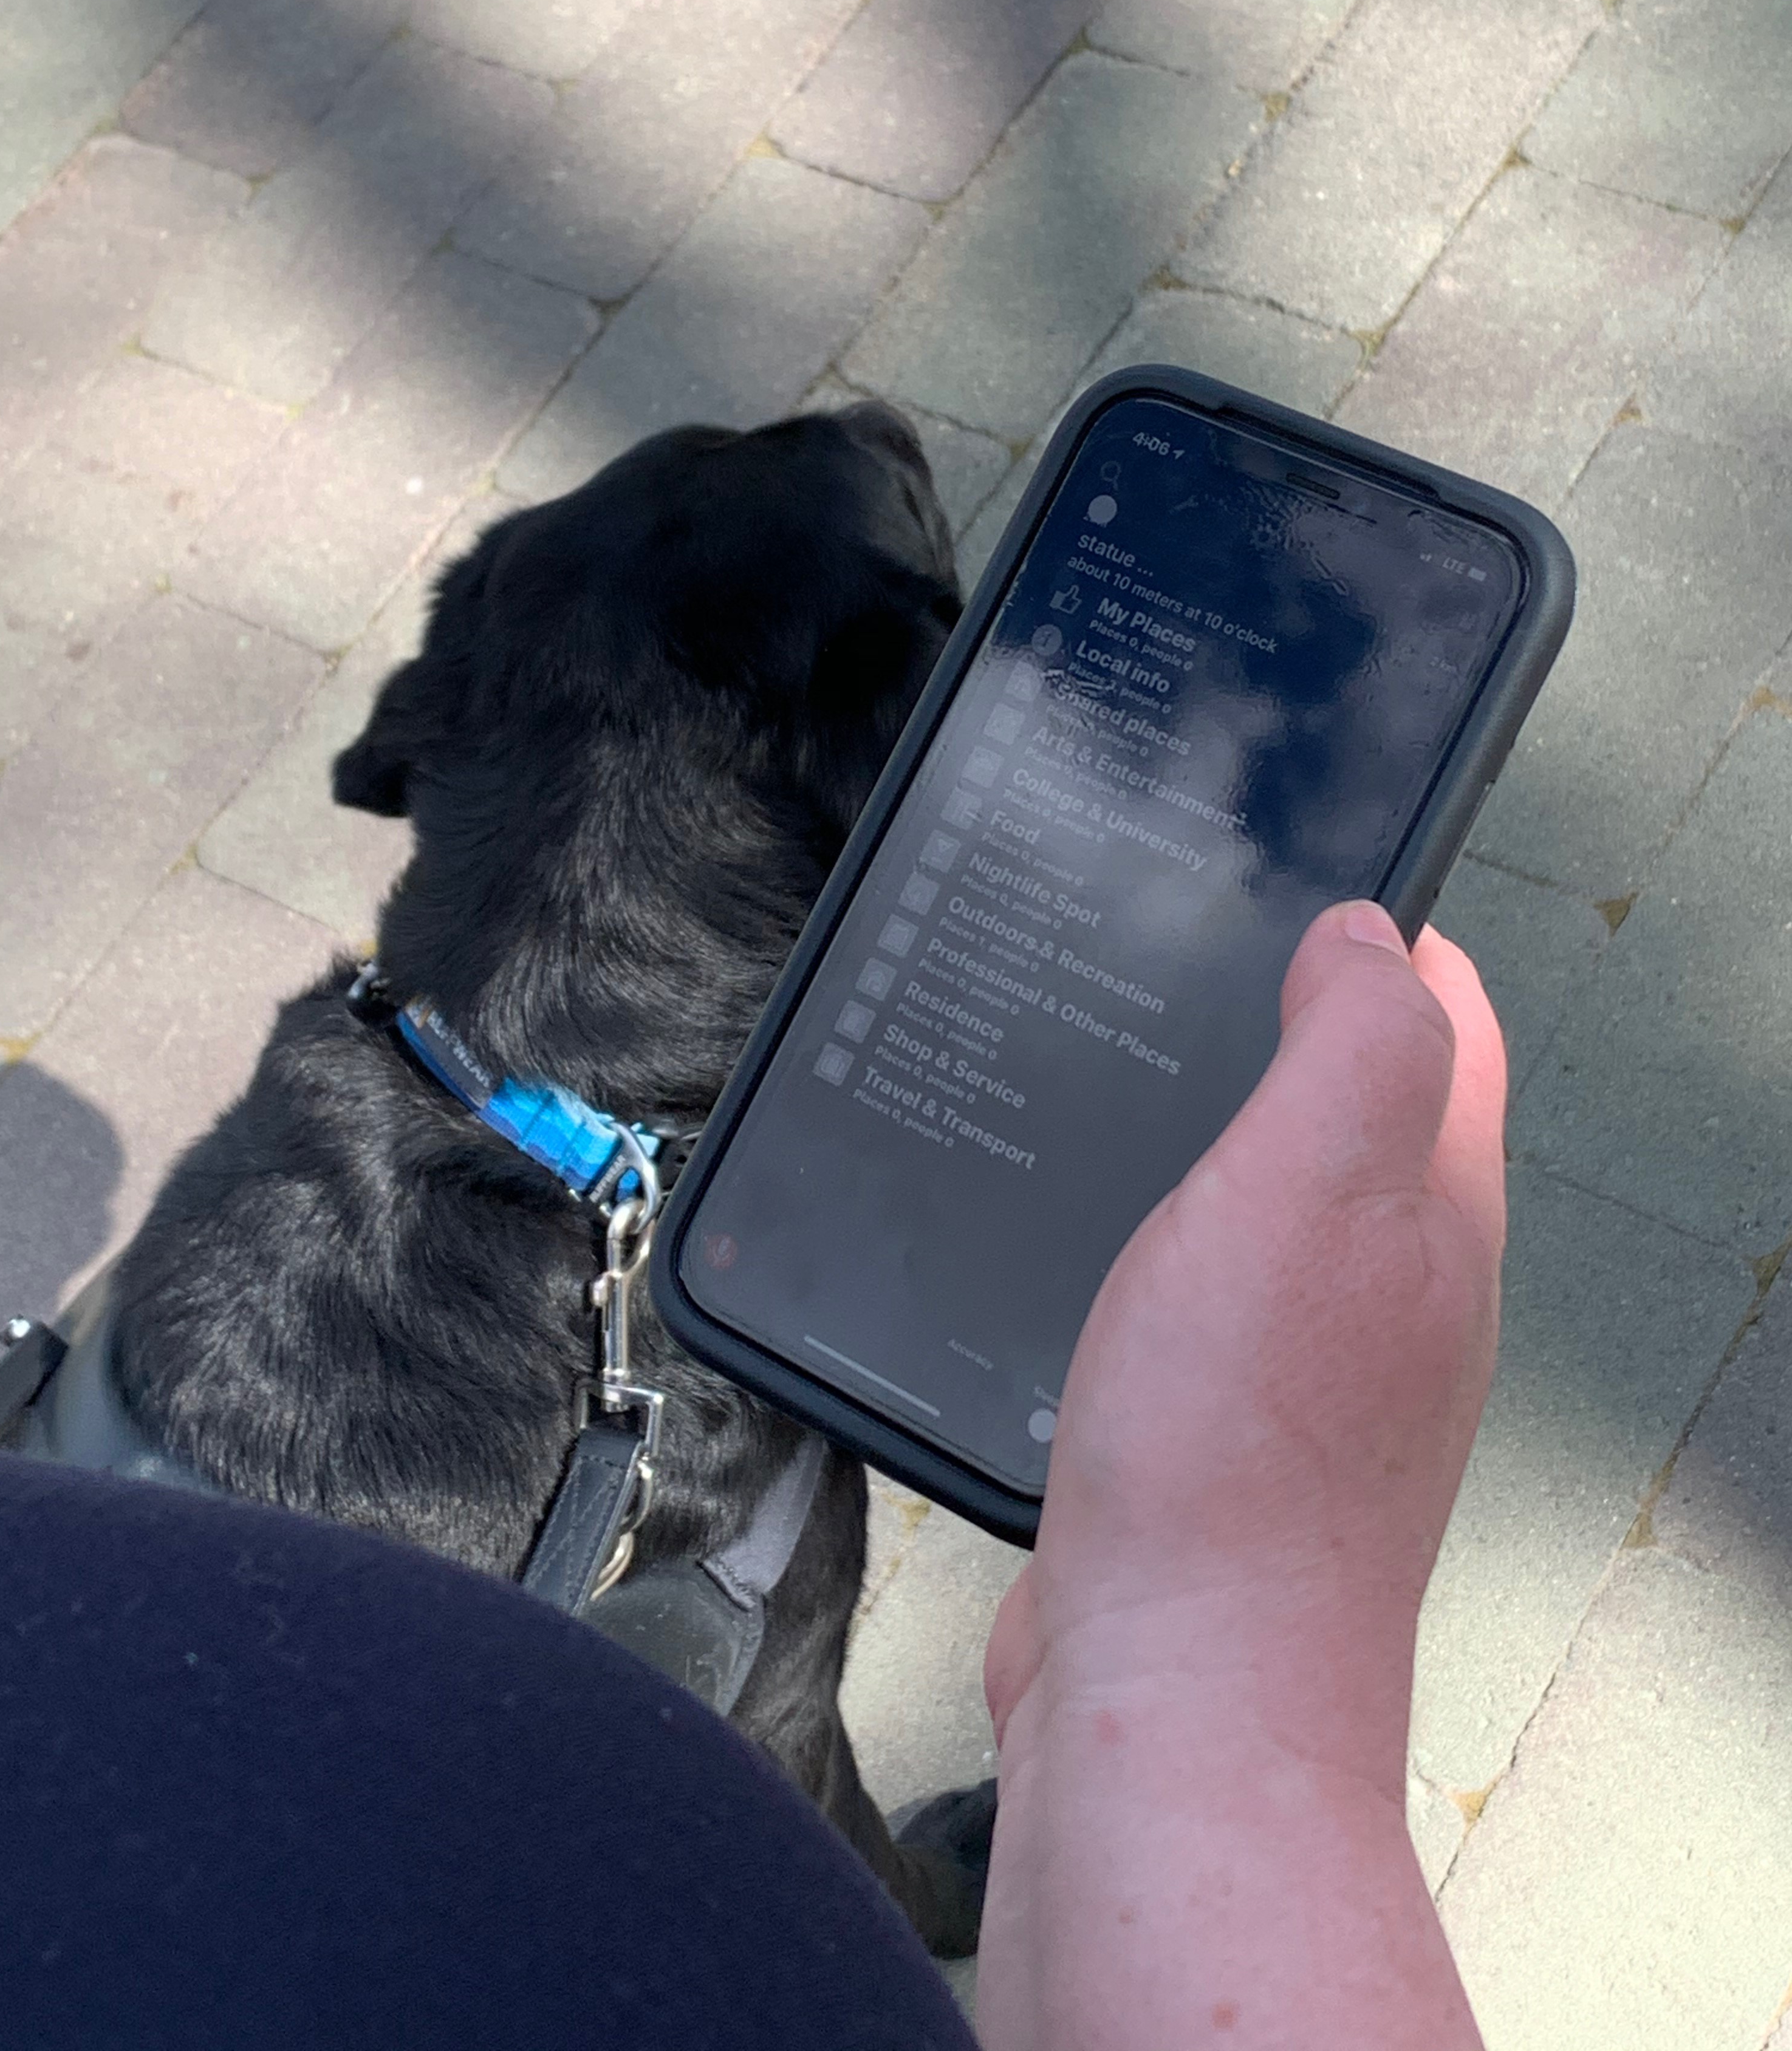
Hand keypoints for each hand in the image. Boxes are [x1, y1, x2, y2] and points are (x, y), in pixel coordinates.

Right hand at [978, 903, 1504, 2050]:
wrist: (1174, 1687)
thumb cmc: (1238, 1449)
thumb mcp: (1309, 1188)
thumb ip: (1357, 1046)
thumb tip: (1373, 934)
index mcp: (1436, 1213)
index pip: (1449, 1025)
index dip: (1389, 933)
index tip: (1305, 874)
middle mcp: (1400, 1288)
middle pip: (1375, 1108)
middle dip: (1307, 1019)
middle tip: (1210, 953)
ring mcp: (1321, 1369)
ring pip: (1291, 1201)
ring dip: (1237, 1129)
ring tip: (1154, 1070)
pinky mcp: (1233, 1433)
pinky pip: (1219, 1290)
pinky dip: (1179, 1232)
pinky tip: (1114, 1235)